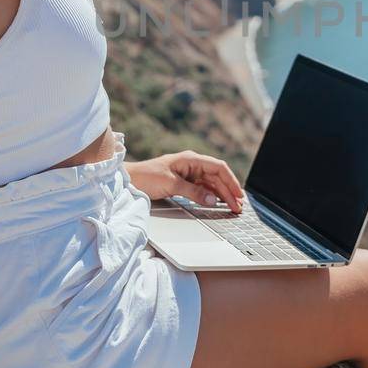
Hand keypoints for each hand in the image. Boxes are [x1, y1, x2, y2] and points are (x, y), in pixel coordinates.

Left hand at [127, 151, 243, 211]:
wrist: (129, 180)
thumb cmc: (147, 177)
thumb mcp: (171, 184)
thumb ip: (193, 192)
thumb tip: (212, 200)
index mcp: (191, 159)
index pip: (218, 168)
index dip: (231, 181)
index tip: (238, 194)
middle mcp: (193, 164)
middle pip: (217, 177)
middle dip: (229, 191)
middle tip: (238, 207)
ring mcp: (189, 173)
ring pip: (212, 184)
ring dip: (222, 195)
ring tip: (232, 207)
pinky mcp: (184, 182)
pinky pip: (203, 189)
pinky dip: (211, 196)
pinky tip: (218, 203)